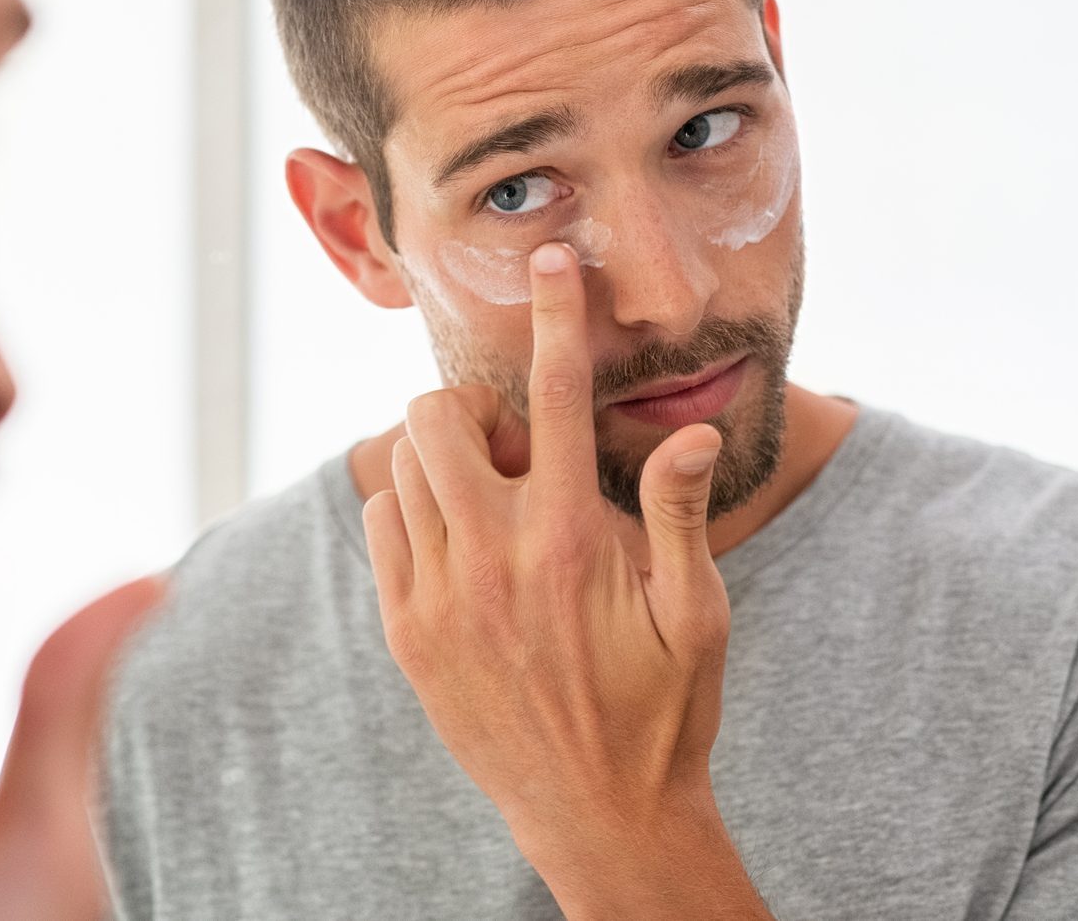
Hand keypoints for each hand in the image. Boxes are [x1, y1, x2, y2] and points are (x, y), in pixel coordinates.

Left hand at [362, 241, 732, 894]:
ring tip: (492, 498)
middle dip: (470, 406)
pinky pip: (381, 524)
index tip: (552, 261)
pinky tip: (459, 541)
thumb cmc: (663, 709)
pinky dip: (409, 507)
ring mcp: (438, 596)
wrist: (599, 816)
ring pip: (400, 466)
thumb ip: (677, 512)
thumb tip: (687, 431)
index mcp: (569, 539)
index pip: (557, 397)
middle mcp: (492, 558)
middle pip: (438, 416)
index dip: (557, 315)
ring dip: (440, 456)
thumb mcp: (696, 613)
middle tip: (513, 449)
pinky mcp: (407, 631)